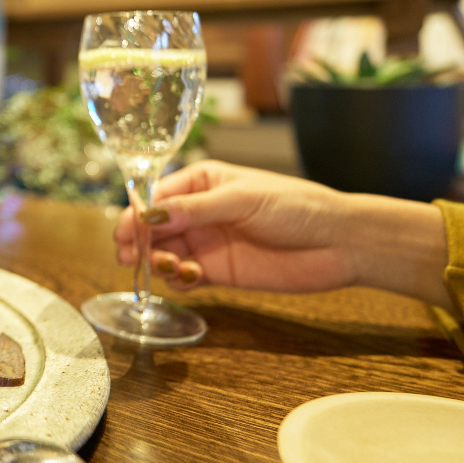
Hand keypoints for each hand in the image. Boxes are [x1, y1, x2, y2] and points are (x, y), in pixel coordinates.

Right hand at [114, 160, 449, 306]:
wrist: (339, 243)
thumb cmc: (297, 207)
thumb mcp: (243, 200)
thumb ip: (194, 210)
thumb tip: (149, 216)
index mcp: (201, 182)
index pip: (156, 197)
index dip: (136, 214)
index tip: (124, 232)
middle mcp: (198, 212)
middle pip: (152, 227)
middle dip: (138, 241)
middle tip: (130, 256)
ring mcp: (206, 242)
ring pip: (163, 253)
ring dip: (157, 262)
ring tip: (169, 267)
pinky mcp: (218, 272)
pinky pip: (183, 276)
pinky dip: (176, 279)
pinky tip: (189, 277)